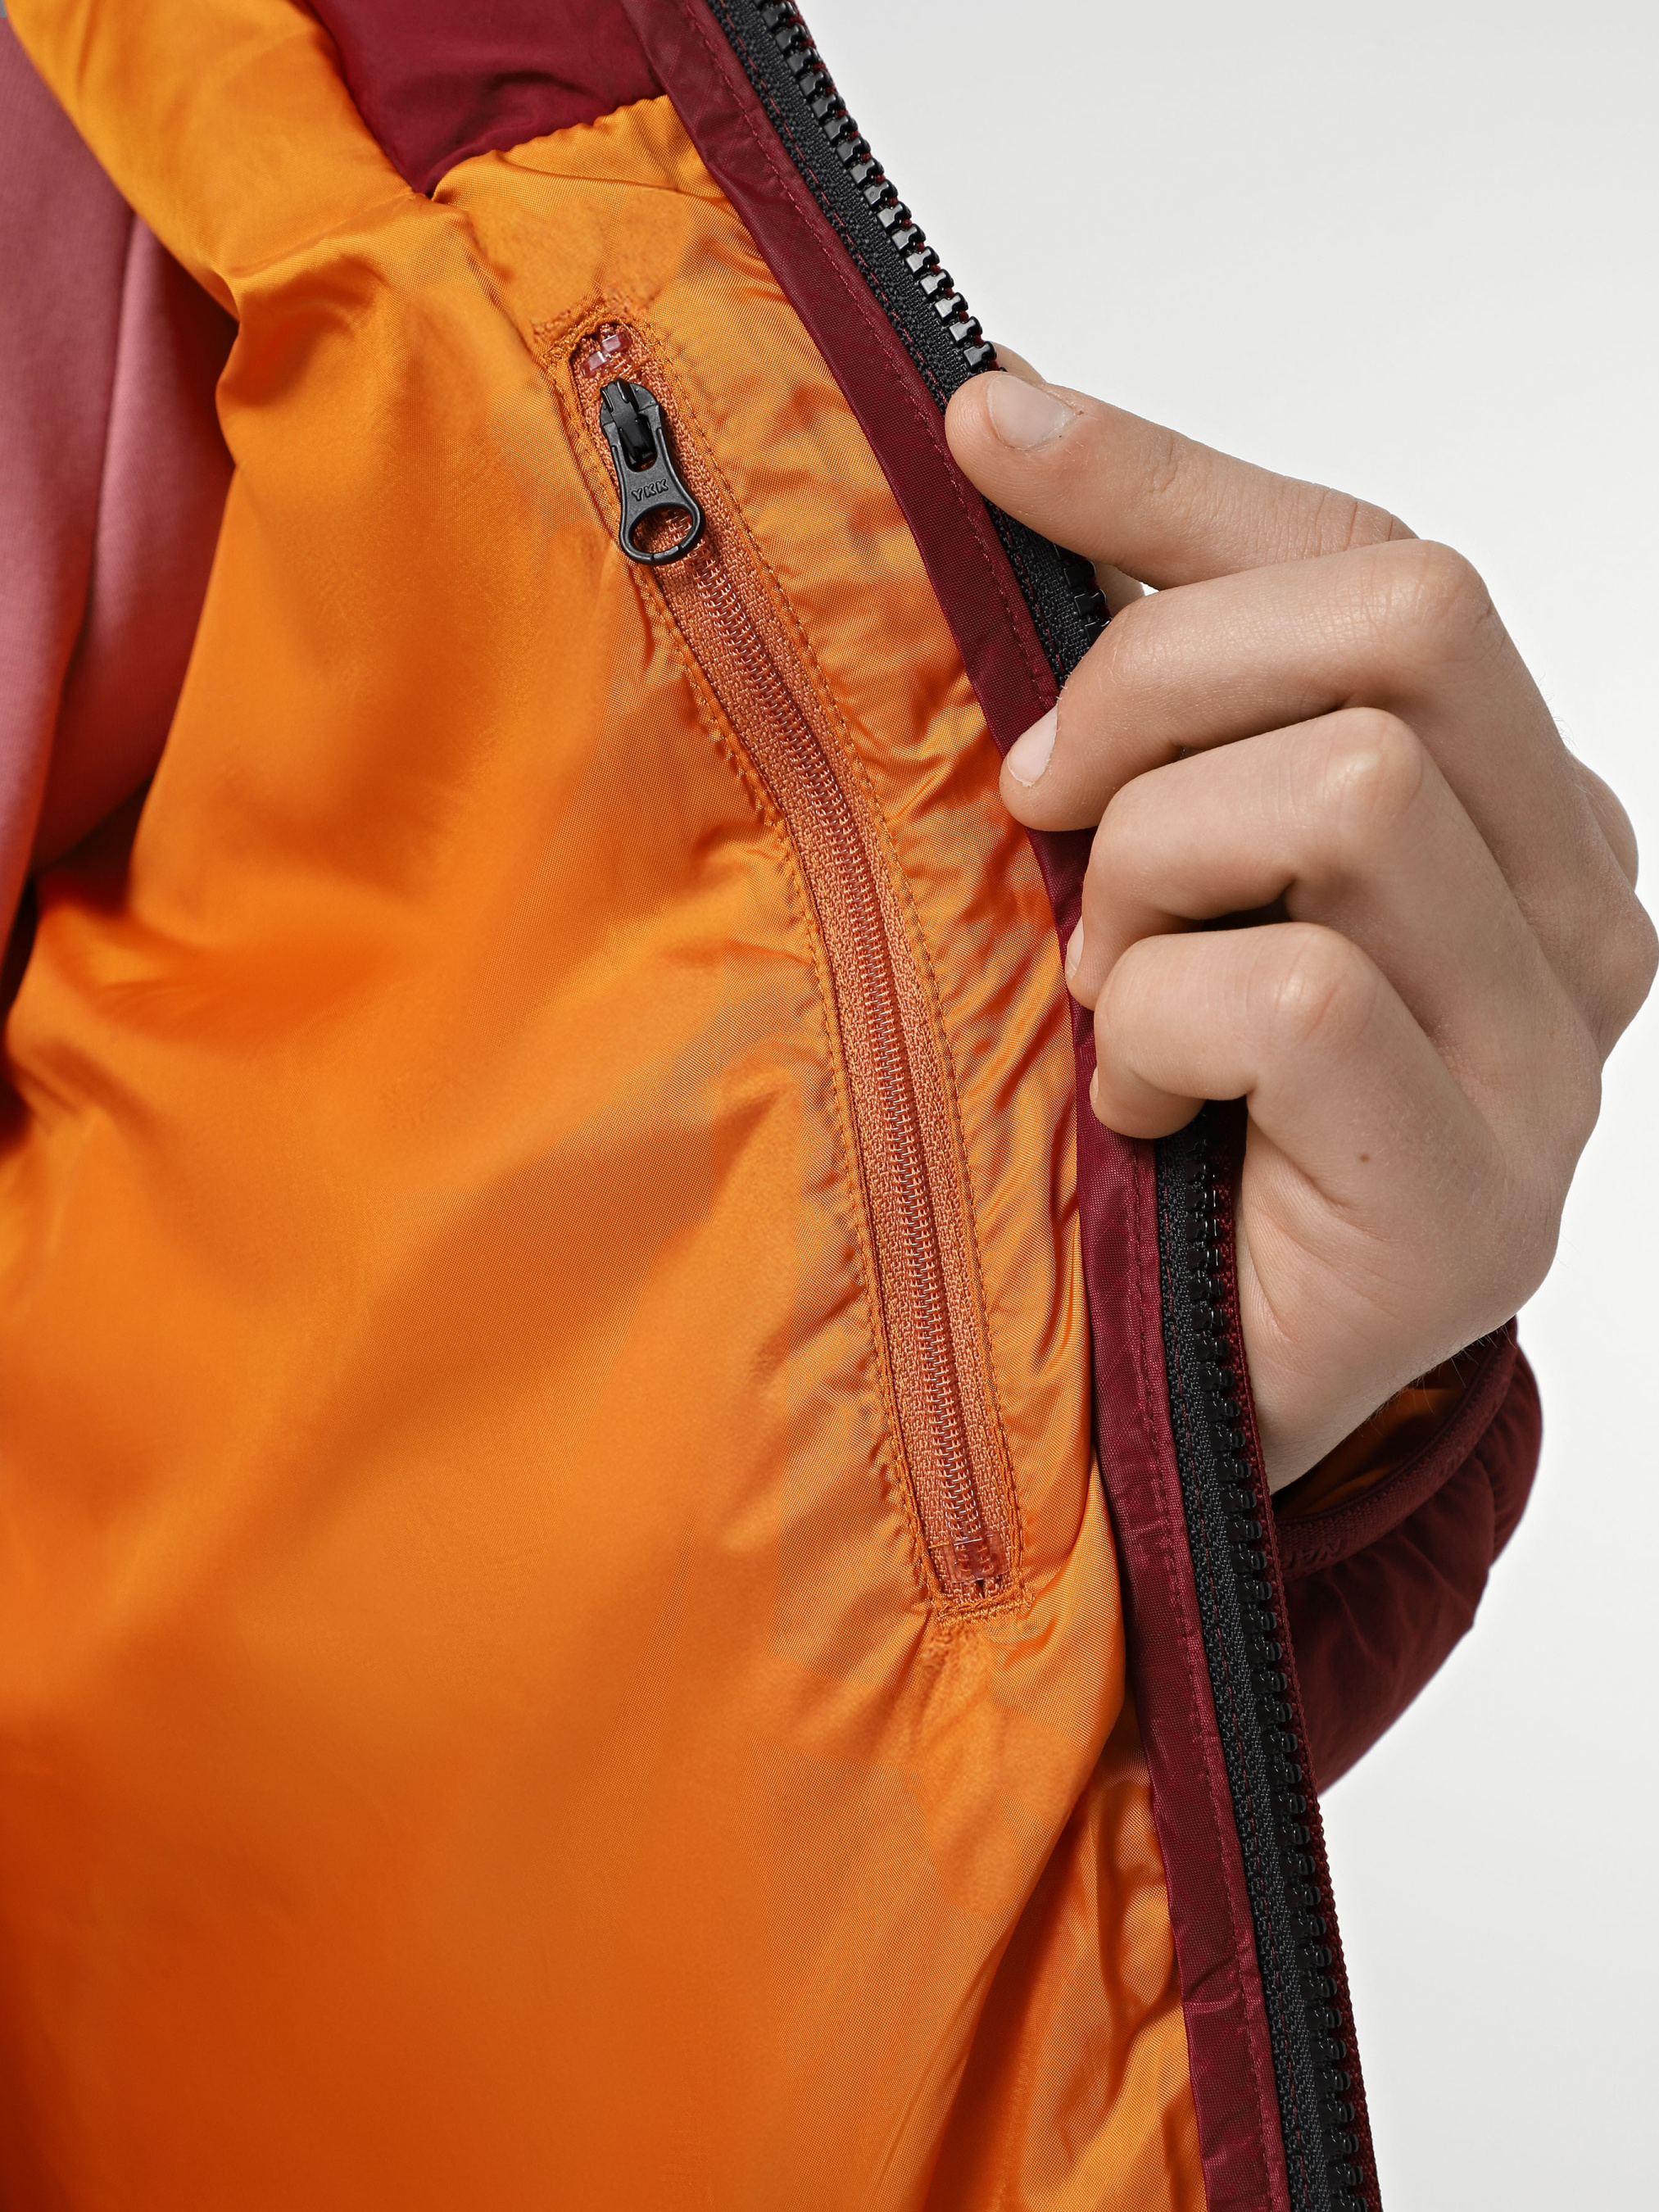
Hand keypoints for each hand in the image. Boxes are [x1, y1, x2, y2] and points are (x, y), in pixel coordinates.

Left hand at [945, 361, 1656, 1486]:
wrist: (1198, 1375)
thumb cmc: (1173, 1094)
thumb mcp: (1159, 856)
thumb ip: (1147, 680)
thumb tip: (1009, 422)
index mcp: (1518, 799)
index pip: (1379, 555)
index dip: (1173, 475)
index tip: (988, 421)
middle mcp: (1577, 903)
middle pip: (1404, 621)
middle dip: (1156, 682)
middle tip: (1043, 804)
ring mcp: (1552, 1051)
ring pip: (1348, 790)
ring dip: (1150, 882)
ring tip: (1108, 991)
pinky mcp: (1480, 1188)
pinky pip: (1289, 994)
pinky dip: (1154, 1032)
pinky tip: (1138, 1106)